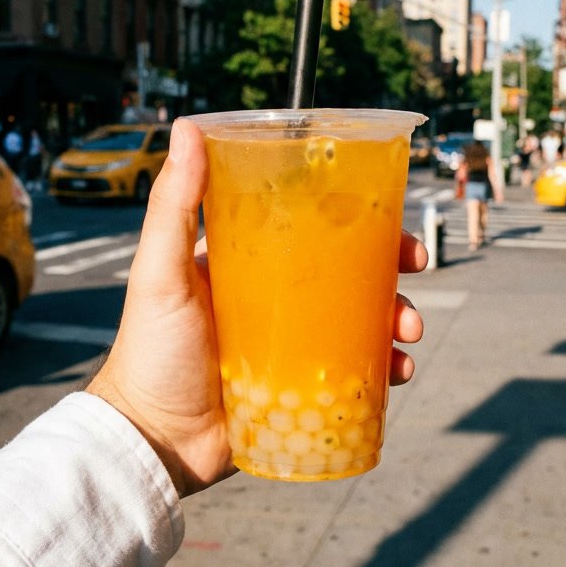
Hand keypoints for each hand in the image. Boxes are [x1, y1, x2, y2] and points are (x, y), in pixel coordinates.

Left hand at [87, 119, 426, 495]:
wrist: (152, 440)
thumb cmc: (149, 350)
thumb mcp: (161, 271)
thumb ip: (174, 204)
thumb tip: (188, 126)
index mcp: (246, 263)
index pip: (312, 228)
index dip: (357, 220)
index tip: (389, 220)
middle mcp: (273, 300)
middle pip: (348, 273)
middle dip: (391, 271)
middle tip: (417, 271)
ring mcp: (290, 346)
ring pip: (361, 322)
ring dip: (398, 319)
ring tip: (410, 334)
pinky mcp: (301, 390)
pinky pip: (355, 374)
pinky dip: (384, 370)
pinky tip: (398, 373)